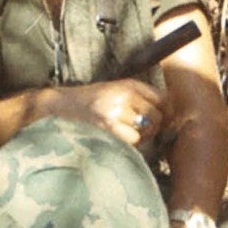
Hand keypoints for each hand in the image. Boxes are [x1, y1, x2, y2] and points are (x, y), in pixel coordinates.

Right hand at [42, 79, 165, 145]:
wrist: (60, 105)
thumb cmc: (90, 102)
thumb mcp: (117, 91)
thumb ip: (140, 100)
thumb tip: (167, 118)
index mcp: (130, 84)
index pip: (162, 98)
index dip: (167, 113)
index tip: (163, 121)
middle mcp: (125, 94)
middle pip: (157, 116)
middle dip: (154, 128)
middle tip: (141, 132)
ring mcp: (117, 110)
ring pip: (144, 131)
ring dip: (139, 138)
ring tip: (125, 135)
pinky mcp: (108, 126)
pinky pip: (131, 140)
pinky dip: (127, 144)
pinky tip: (116, 139)